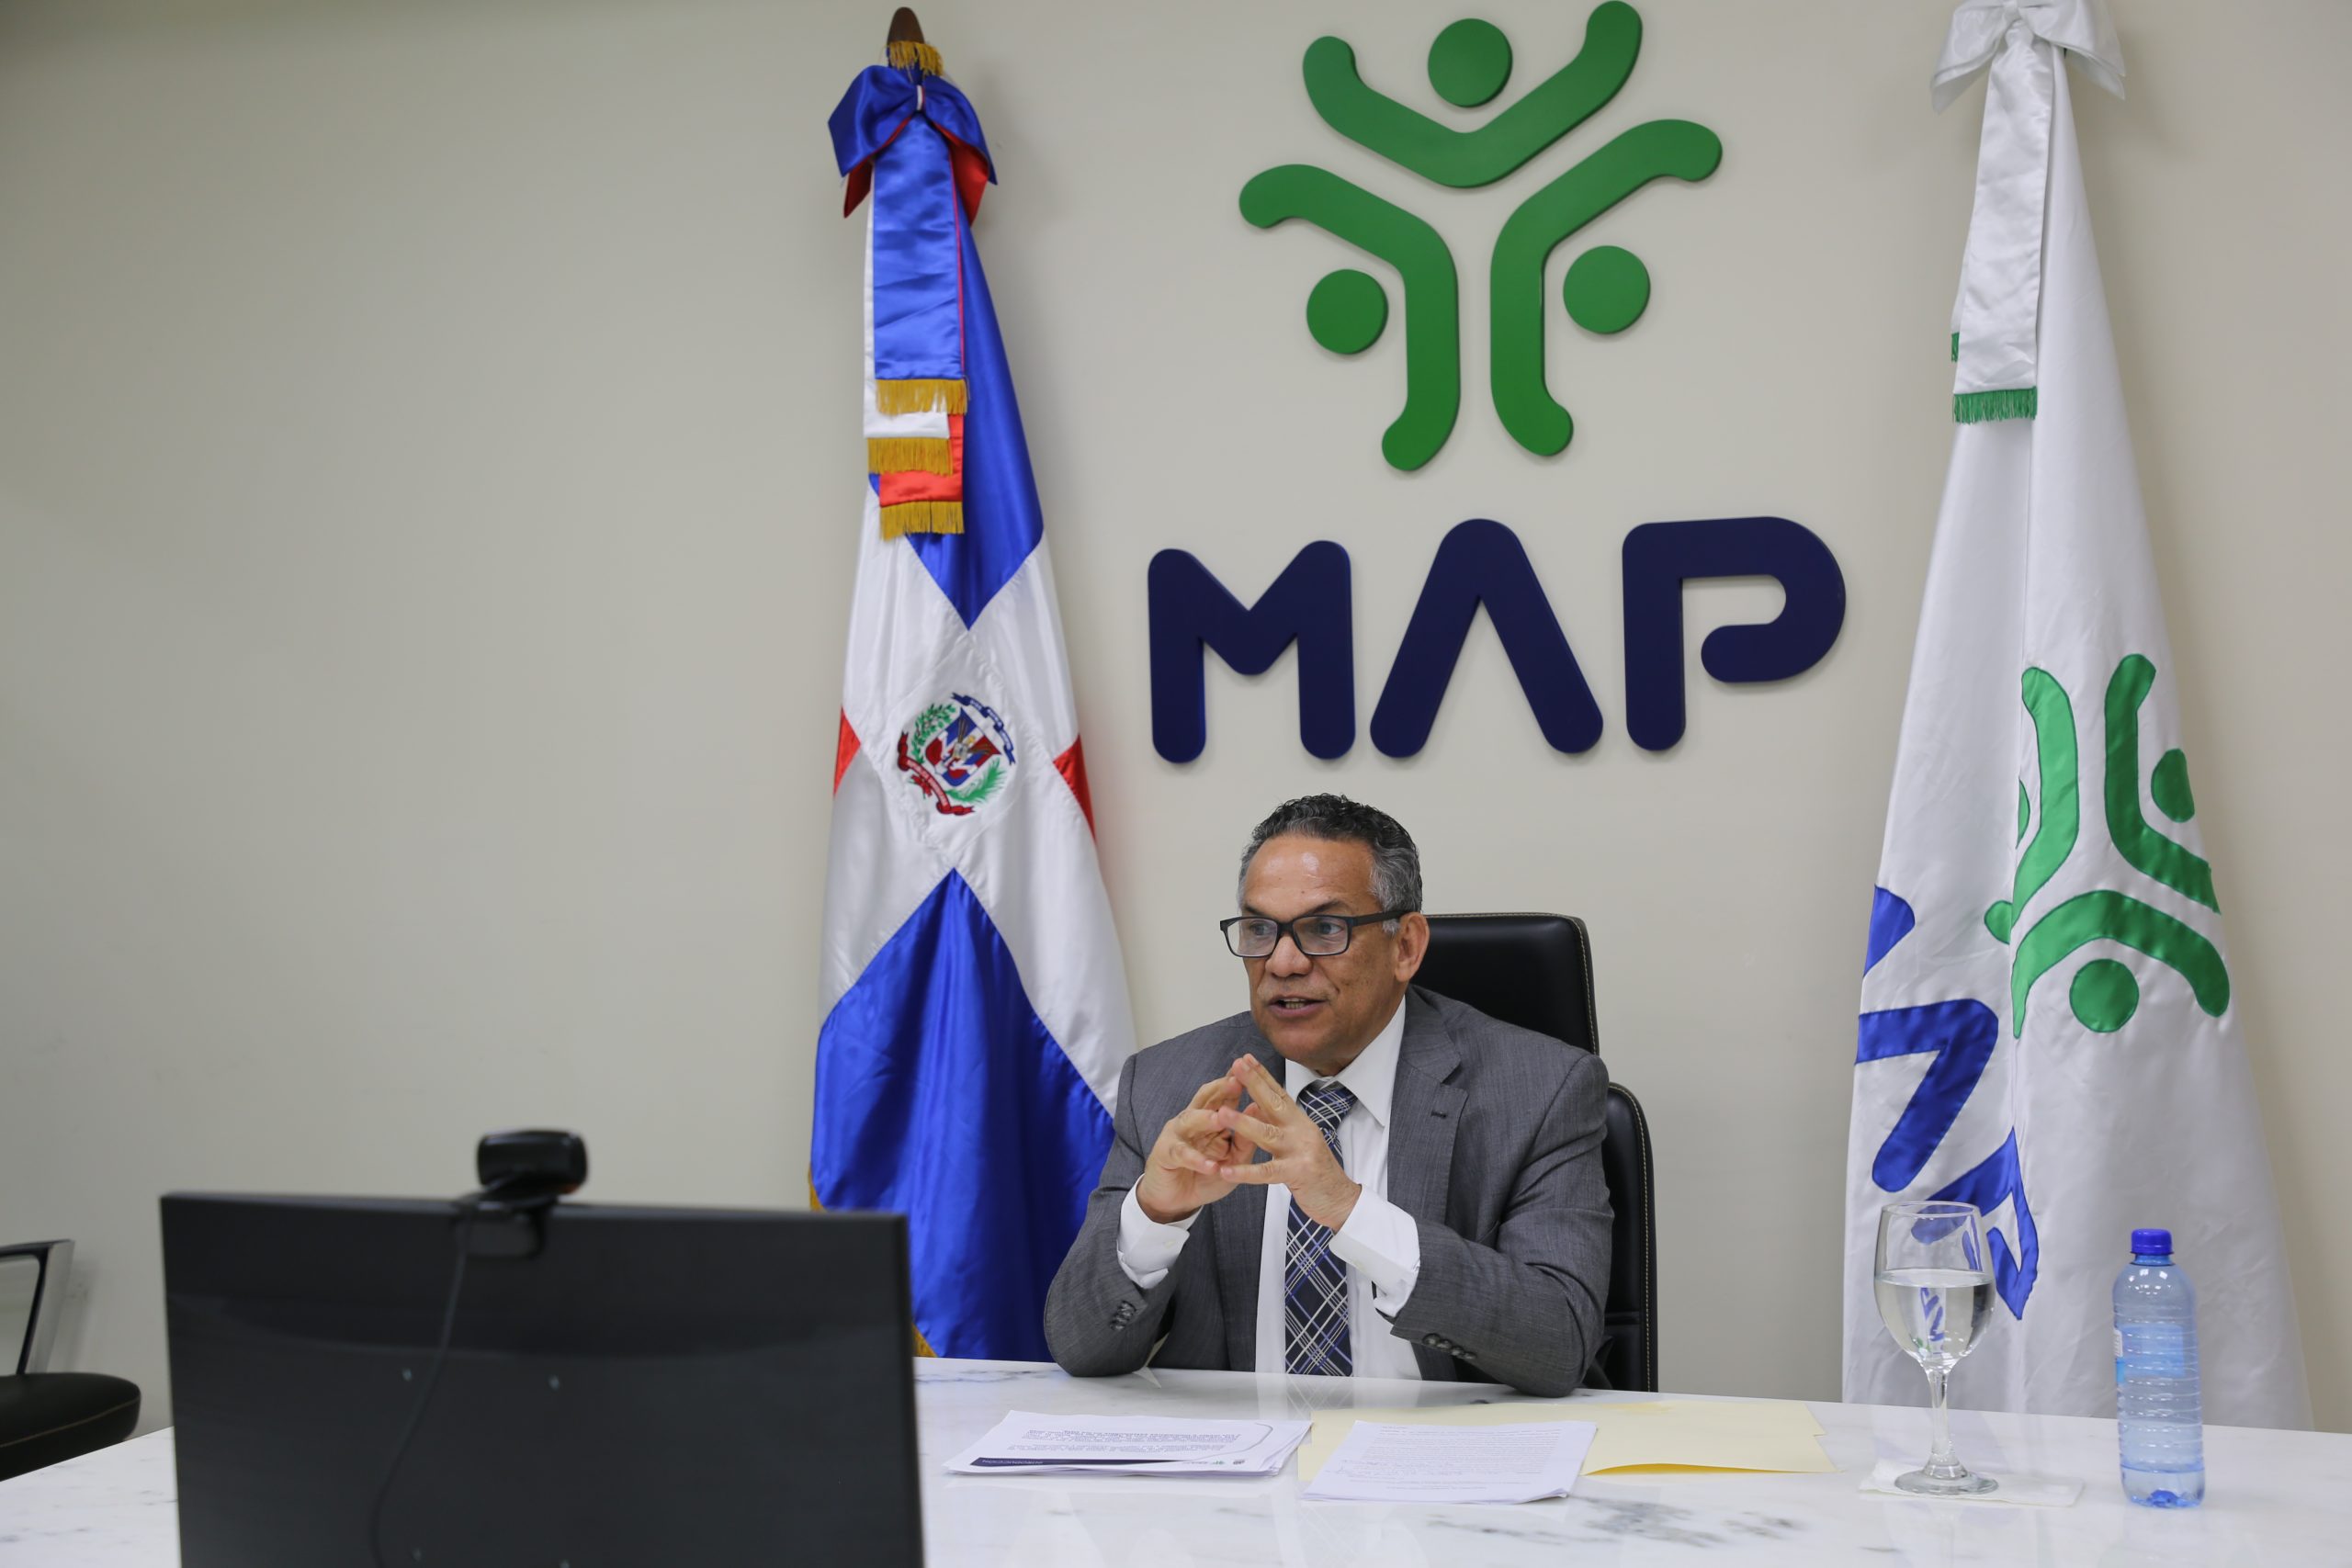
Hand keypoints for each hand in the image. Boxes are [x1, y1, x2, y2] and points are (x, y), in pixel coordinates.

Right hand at [1134, 1071, 1247, 1223]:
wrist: (1175, 1201)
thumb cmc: (1206, 1176)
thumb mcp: (1233, 1160)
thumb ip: (1244, 1140)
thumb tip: (1258, 1111)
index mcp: (1209, 1118)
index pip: (1222, 1096)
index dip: (1235, 1083)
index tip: (1250, 1069)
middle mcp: (1191, 1121)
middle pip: (1204, 1099)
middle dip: (1220, 1090)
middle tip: (1236, 1082)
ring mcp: (1176, 1135)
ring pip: (1190, 1121)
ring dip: (1205, 1119)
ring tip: (1221, 1119)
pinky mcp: (1165, 1154)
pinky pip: (1181, 1154)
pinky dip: (1197, 1160)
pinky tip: (1210, 1165)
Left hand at [1212, 1055, 1361, 1230]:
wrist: (1340, 1198)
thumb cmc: (1315, 1170)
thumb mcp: (1299, 1140)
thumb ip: (1282, 1123)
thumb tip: (1261, 1102)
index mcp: (1299, 1122)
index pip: (1279, 1093)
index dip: (1262, 1075)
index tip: (1244, 1058)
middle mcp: (1301, 1131)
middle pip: (1274, 1103)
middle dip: (1253, 1084)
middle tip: (1235, 1066)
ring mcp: (1300, 1151)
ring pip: (1267, 1134)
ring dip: (1243, 1123)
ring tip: (1220, 1113)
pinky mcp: (1297, 1173)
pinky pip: (1266, 1172)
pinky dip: (1245, 1172)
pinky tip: (1226, 1170)